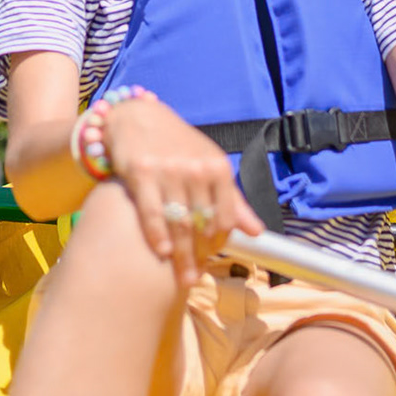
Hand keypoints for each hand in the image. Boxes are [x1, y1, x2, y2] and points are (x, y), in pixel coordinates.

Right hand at [103, 97, 265, 288]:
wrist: (138, 117)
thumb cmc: (178, 145)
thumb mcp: (209, 165)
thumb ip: (232, 200)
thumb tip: (257, 232)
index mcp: (217, 167)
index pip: (226, 217)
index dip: (220, 243)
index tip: (211, 259)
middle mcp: (195, 168)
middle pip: (202, 224)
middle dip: (199, 256)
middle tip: (193, 278)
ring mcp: (168, 170)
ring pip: (179, 222)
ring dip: (182, 255)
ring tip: (182, 277)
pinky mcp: (141, 172)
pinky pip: (151, 211)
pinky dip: (157, 234)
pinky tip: (162, 252)